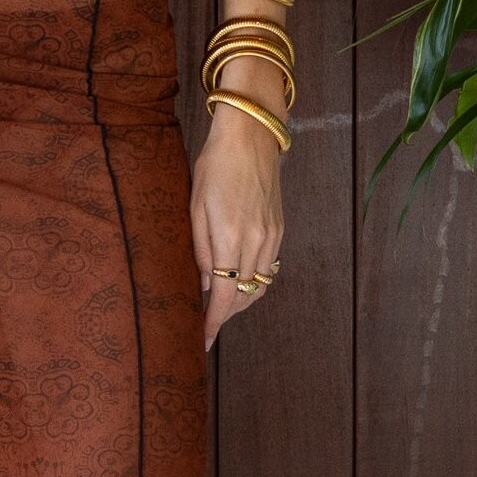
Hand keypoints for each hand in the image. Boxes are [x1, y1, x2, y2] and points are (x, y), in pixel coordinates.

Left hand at [190, 98, 283, 351]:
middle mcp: (257, 242)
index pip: (225, 296)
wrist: (251, 135)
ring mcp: (273, 236)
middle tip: (206, 320)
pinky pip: (270, 266)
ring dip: (243, 299)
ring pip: (261, 284)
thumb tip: (209, 283)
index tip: (203, 341)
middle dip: (227, 314)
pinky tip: (240, 277)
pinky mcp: (280, 228)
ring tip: (222, 303)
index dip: (214, 323)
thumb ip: (201, 249)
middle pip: (246, 296)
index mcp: (231, 238)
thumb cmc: (215, 166)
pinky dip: (255, 279)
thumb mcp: (195, 207)